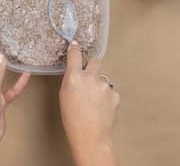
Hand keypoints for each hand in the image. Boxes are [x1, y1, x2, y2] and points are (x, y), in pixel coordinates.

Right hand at [59, 41, 119, 165]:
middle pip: (94, 61)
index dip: (75, 48)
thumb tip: (75, 72)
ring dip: (98, 85)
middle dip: (91, 66)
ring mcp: (105, 85)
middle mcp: (91, 77)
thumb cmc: (72, 119)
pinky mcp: (115, 94)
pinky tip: (101, 107)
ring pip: (102, 78)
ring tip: (93, 102)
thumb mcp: (64, 96)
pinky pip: (109, 90)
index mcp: (74, 77)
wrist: (90, 136)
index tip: (75, 45)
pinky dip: (106, 96)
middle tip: (88, 77)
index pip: (75, 54)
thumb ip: (70, 80)